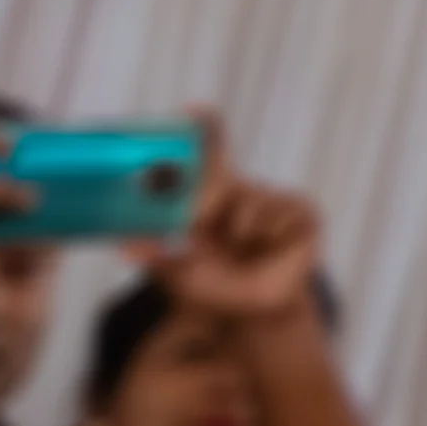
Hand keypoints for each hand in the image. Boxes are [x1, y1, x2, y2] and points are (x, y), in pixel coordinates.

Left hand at [146, 133, 321, 324]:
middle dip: (208, 196)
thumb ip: (161, 257)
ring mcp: (272, 202)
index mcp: (210, 205)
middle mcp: (240, 196)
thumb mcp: (182, 277)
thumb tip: (127, 243)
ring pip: (245, 202)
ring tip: (240, 256)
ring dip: (236, 231)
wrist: (260, 317)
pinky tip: (268, 250)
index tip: (193, 108)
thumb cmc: (217, 292)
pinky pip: (274, 213)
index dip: (204, 133)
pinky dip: (263, 233)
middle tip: (205, 222)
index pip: (209, 160)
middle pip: (224, 175)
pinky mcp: (300, 213)